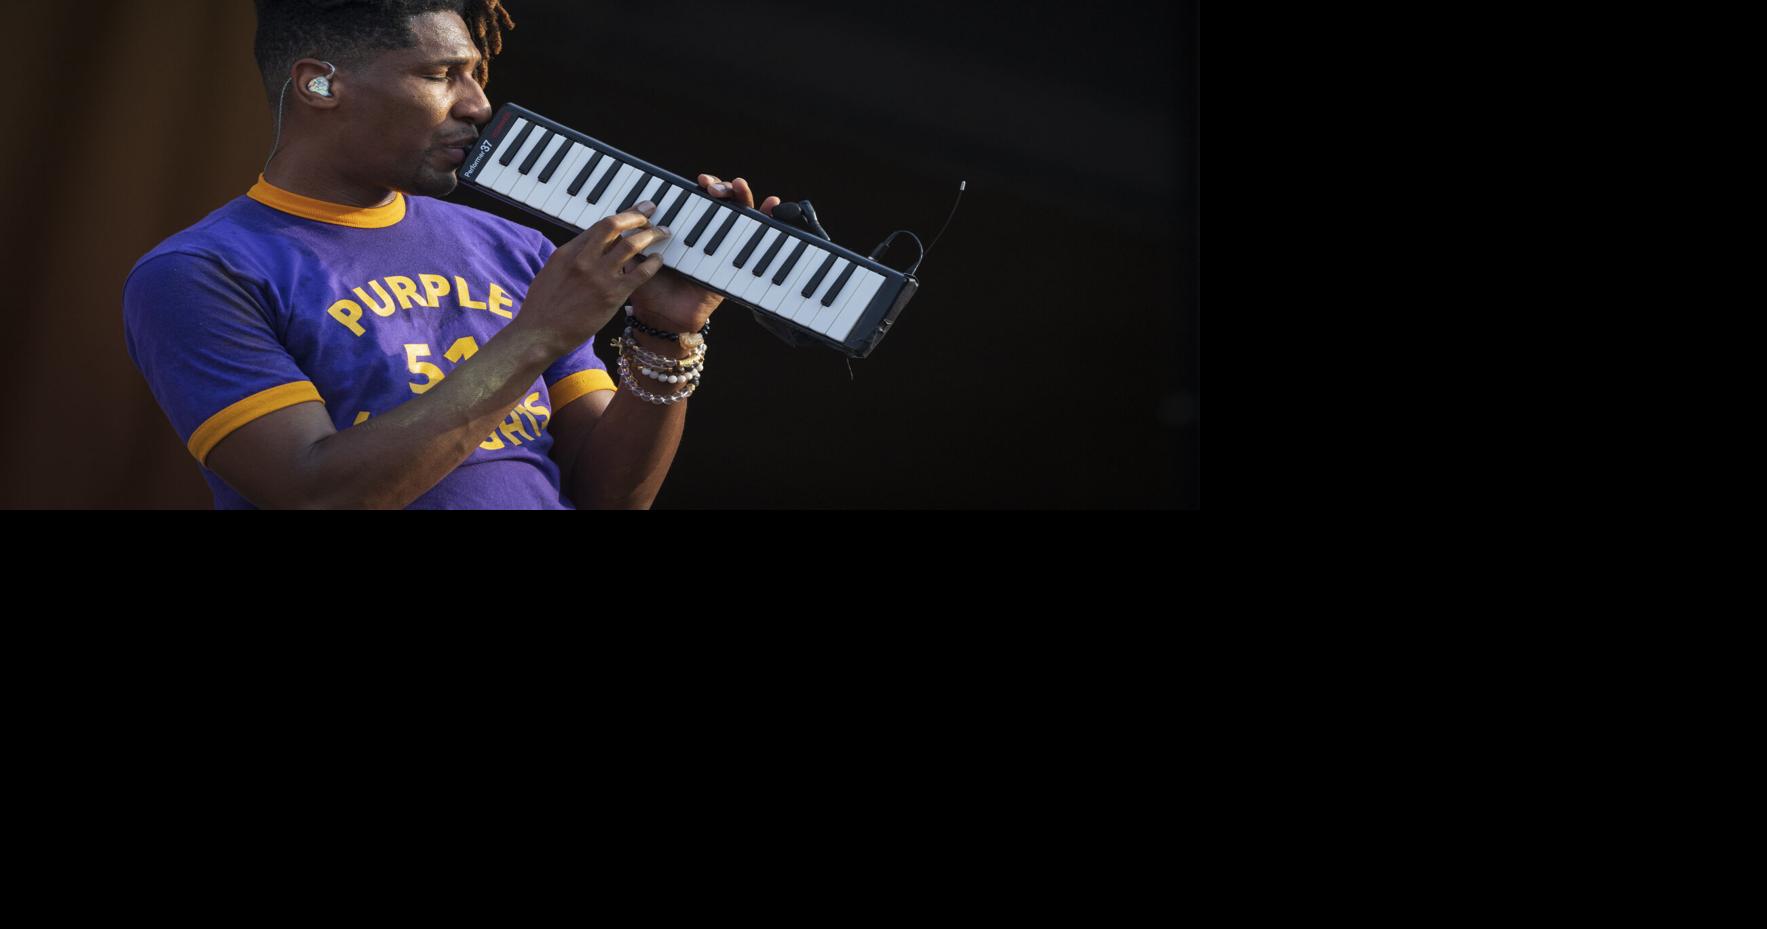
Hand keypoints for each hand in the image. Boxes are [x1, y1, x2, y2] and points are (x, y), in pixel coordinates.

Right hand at [517, 203, 667, 355]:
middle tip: (650, 212)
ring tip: (661, 233)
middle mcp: (584, 259)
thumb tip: (585, 249)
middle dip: (636, 215)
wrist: (539, 333)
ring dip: (650, 235)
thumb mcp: (551, 273)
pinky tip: (659, 260)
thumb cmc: (542, 308)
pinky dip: (653, 263)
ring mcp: (599, 276)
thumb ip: (570, 258)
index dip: (620, 216)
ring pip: (631, 245)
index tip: (633, 212)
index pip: (599, 225)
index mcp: (567, 252)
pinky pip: (640, 273)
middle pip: (615, 225)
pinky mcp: (612, 296)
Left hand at [626, 174, 783, 334]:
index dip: (704, 186)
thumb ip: (634, 233)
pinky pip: (753, 244)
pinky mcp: (734, 264)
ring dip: (742, 197)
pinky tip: (771, 205)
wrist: (660, 316)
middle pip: (721, 203)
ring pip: (738, 216)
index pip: (699, 198)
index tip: (700, 181)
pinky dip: (766, 222)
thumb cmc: (647, 285)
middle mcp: (703, 234)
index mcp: (681, 228)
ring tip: (737, 186)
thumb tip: (636, 208)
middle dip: (722, 188)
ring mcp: (721, 248)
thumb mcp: (635, 254)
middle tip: (713, 188)